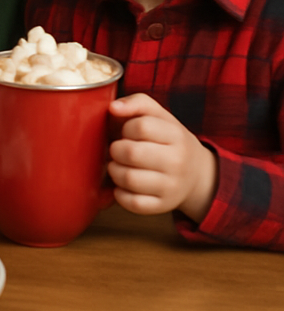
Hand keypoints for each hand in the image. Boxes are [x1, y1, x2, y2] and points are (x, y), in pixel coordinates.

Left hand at [107, 93, 217, 222]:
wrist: (196, 172)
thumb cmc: (167, 139)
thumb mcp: (158, 115)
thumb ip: (136, 103)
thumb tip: (113, 107)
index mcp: (176, 135)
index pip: (141, 126)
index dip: (126, 127)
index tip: (127, 132)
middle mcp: (177, 162)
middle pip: (131, 153)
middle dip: (116, 149)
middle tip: (118, 150)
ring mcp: (172, 187)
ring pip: (129, 179)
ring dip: (114, 170)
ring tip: (118, 165)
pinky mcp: (163, 206)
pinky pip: (133, 203)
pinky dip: (120, 194)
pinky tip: (122, 184)